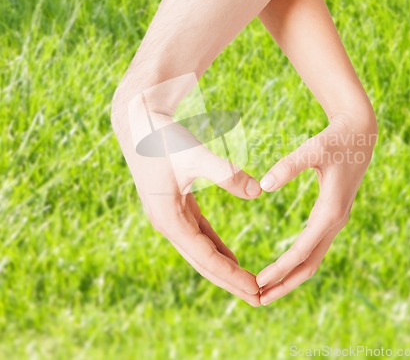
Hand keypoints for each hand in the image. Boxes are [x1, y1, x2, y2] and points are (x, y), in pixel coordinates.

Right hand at [113, 107, 262, 305]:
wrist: (139, 120)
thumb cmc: (163, 136)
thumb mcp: (194, 154)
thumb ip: (226, 173)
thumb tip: (258, 191)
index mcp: (169, 218)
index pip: (206, 258)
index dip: (232, 276)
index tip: (258, 290)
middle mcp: (168, 223)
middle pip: (203, 262)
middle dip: (231, 281)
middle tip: (260, 298)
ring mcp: (171, 216)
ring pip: (201, 251)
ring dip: (225, 268)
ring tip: (249, 284)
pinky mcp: (177, 206)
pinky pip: (200, 235)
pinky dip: (217, 249)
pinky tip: (232, 258)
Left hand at [256, 112, 376, 304]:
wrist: (360, 135)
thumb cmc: (336, 140)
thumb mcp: (313, 148)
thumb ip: (289, 165)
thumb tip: (263, 186)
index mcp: (331, 211)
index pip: (302, 250)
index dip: (280, 269)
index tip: (258, 283)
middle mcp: (335, 221)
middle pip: (310, 265)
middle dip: (285, 284)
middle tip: (257, 299)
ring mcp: (335, 221)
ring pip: (313, 259)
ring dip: (291, 277)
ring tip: (266, 289)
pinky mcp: (331, 216)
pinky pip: (314, 247)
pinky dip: (298, 261)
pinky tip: (283, 266)